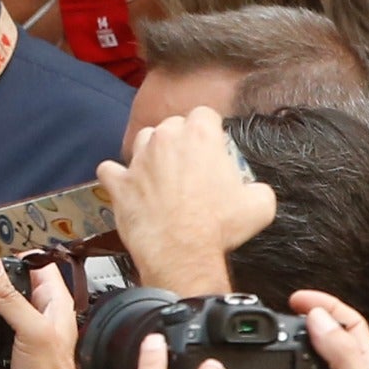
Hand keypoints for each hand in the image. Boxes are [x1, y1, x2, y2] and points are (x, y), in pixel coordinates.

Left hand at [97, 107, 276, 296]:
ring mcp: (138, 160)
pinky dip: (116, 177)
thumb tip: (254, 191)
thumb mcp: (259, 205)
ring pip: (142, 141)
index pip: (204, 115)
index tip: (213, 148)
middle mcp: (166, 139)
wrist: (182, 254)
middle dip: (180, 141)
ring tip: (161, 175)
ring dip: (151, 153)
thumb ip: (257, 187)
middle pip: (172, 125)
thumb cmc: (217, 228)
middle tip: (190, 167)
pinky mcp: (119, 183)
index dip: (210, 131)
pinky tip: (126, 187)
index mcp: (200, 135)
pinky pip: (109, 170)